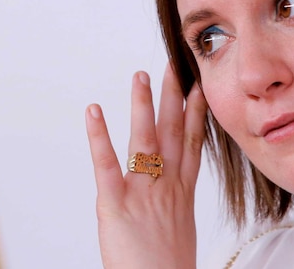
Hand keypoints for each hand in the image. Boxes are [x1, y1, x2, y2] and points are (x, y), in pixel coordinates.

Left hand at [85, 65, 206, 268]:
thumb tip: (169, 192)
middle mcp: (167, 186)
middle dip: (175, 96)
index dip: (196, 113)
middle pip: (175, 132)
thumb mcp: (178, 229)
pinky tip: (94, 110)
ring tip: (141, 76)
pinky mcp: (116, 203)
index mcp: (182, 193)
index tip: (199, 88)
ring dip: (143, 104)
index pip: (193, 143)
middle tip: (176, 66)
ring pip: (145, 139)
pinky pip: (106, 162)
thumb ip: (172, 203)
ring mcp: (143, 192)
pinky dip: (99, 135)